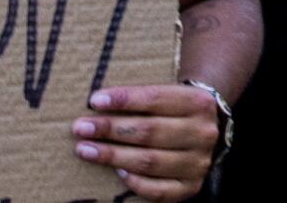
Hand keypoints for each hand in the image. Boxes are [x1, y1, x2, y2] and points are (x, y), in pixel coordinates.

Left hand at [72, 84, 220, 200]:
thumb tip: (98, 104)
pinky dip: (134, 182)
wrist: (205, 133)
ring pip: (149, 161)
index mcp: (199, 103)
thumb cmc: (176, 112)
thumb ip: (142, 99)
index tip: (94, 101)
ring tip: (86, 150)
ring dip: (112, 156)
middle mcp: (204, 132)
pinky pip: (157, 190)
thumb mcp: (171, 97)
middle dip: (110, 129)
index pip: (156, 98)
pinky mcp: (191, 187)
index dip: (124, 99)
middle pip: (149, 131)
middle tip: (81, 128)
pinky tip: (117, 171)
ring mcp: (199, 162)